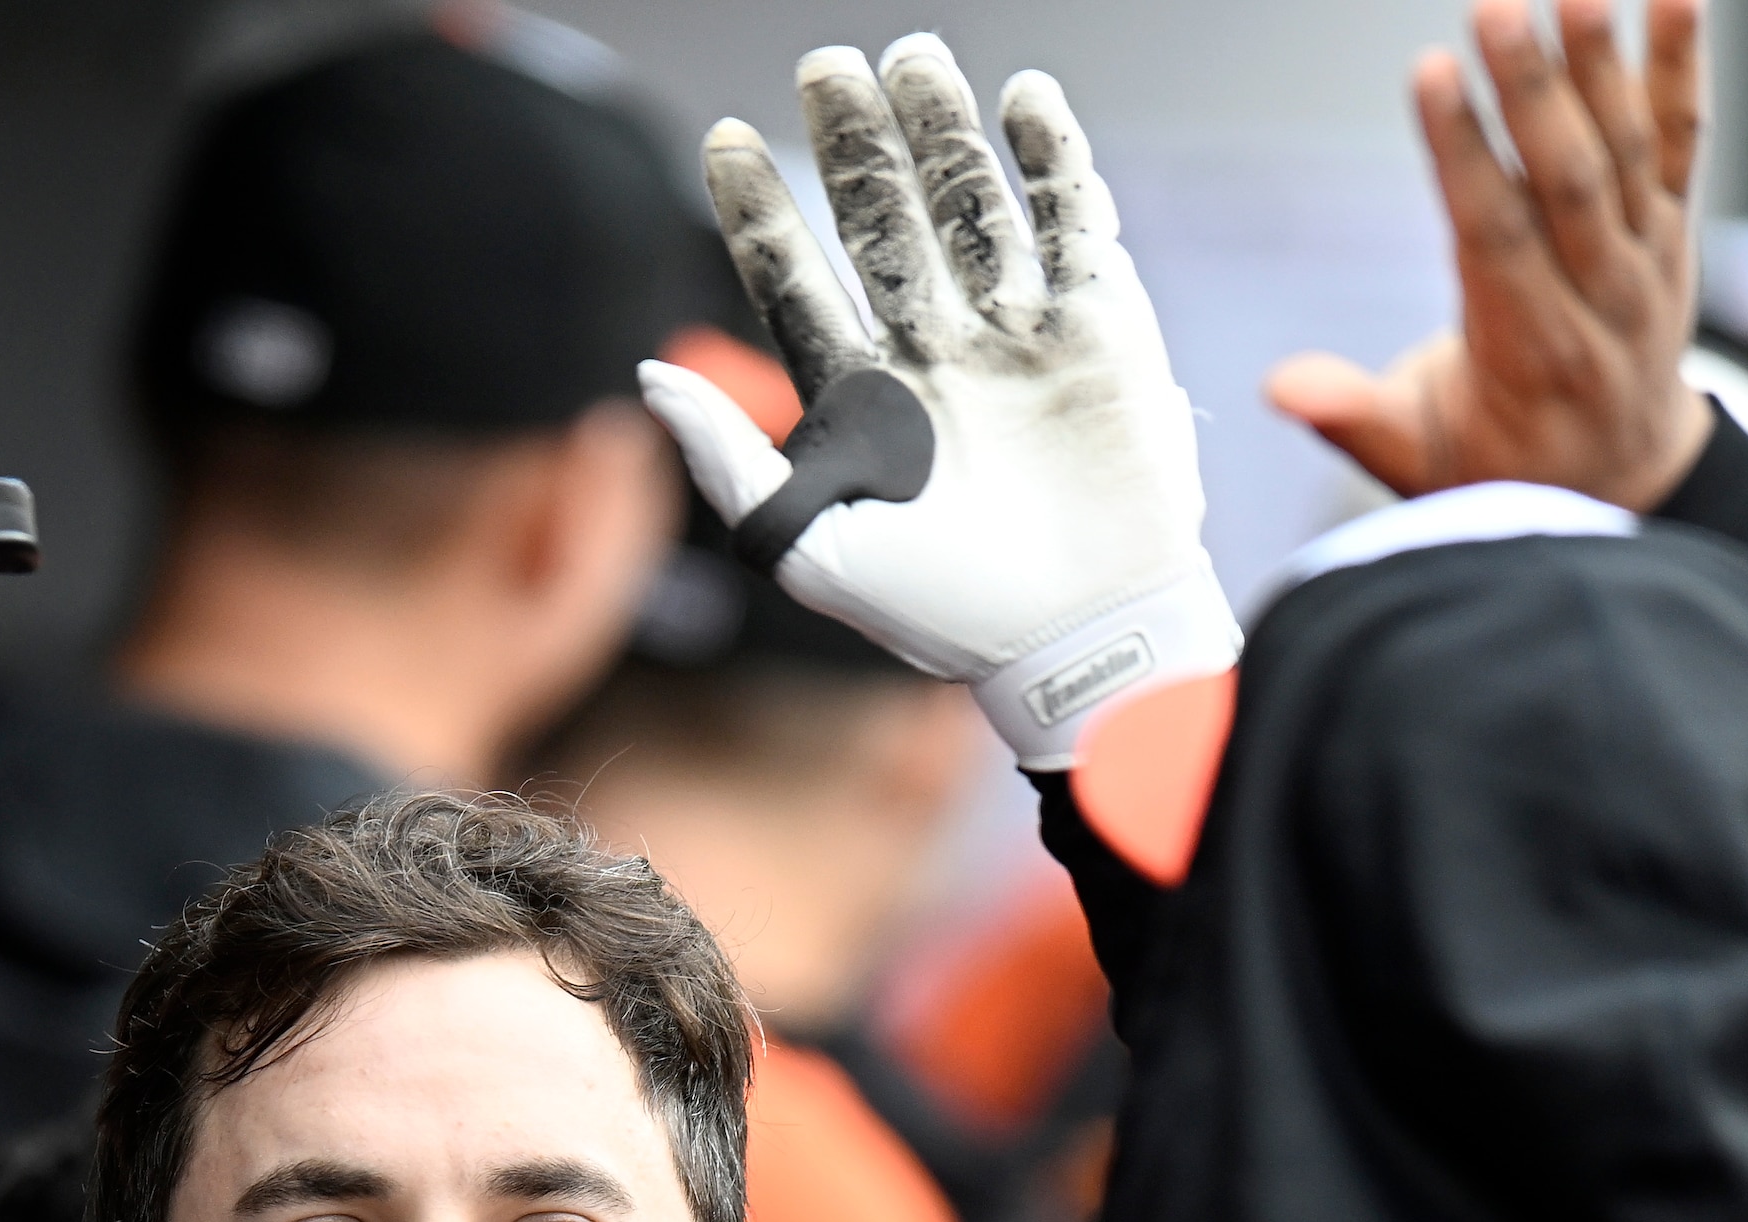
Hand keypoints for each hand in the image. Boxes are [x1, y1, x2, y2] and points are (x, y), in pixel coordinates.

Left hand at [639, 39, 1230, 769]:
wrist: (1080, 637)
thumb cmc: (947, 614)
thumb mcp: (813, 548)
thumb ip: (729, 461)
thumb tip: (649, 376)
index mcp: (862, 394)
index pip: (795, 279)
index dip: (759, 212)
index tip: (723, 140)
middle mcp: (933, 348)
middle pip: (881, 220)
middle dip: (853, 144)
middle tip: (827, 67)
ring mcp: (1015, 328)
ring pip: (968, 202)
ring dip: (941, 130)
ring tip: (913, 58)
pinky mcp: (1098, 324)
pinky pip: (1070, 221)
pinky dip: (1052, 160)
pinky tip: (1022, 100)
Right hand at [1267, 0, 1710, 511]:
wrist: (1626, 479)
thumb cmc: (1502, 467)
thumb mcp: (1423, 465)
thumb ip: (1356, 419)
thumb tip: (1280, 387)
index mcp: (1534, 354)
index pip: (1496, 238)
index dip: (1463, 155)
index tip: (1432, 75)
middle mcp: (1605, 300)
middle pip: (1571, 182)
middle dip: (1533, 91)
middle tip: (1493, 9)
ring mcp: (1650, 256)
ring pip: (1629, 148)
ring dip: (1602, 60)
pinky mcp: (1675, 222)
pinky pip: (1683, 135)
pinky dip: (1681, 61)